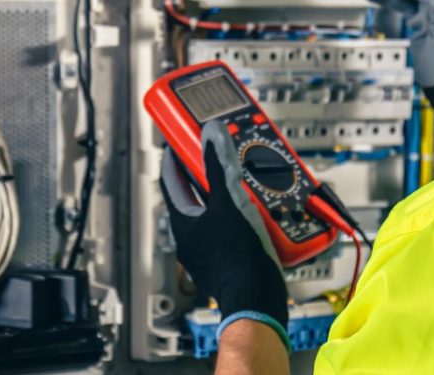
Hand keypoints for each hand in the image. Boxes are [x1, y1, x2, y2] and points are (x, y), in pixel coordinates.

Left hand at [160, 122, 288, 332]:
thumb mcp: (229, 202)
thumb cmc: (238, 256)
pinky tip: (262, 211)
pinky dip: (243, 216)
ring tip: (246, 181)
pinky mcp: (229, 262)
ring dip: (229, 196)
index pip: (171, 182)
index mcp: (183, 222)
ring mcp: (209, 252)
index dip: (174, 159)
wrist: (257, 298)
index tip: (178, 142)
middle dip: (208, 175)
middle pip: (195, 197)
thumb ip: (220, 166)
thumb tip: (211, 134)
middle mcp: (192, 238)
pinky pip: (232, 230)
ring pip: (216, 214)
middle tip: (219, 157)